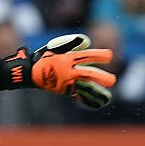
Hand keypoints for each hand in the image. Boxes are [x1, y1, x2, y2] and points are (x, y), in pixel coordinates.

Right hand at [0, 33, 115, 108]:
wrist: (31, 73)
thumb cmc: (46, 56)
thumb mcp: (57, 46)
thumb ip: (72, 43)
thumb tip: (87, 41)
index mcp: (67, 59)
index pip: (86, 57)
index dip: (98, 56)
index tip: (110, 55)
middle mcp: (69, 72)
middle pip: (87, 75)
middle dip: (100, 78)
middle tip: (113, 80)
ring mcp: (67, 83)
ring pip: (85, 89)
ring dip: (97, 93)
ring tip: (107, 98)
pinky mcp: (65, 91)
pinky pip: (78, 96)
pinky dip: (88, 101)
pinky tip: (98, 104)